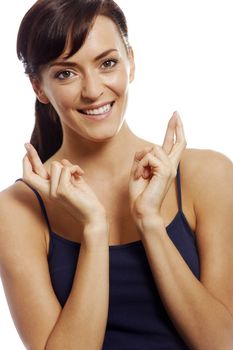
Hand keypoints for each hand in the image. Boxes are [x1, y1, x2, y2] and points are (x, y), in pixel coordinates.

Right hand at [23, 144, 106, 228]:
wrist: (94, 216)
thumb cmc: (86, 200)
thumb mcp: (75, 183)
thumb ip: (67, 173)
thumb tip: (63, 161)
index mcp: (50, 190)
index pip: (32, 177)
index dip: (27, 164)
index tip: (26, 152)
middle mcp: (48, 192)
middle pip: (32, 171)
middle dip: (31, 155)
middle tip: (26, 144)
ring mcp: (54, 192)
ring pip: (55, 165)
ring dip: (69, 166)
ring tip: (78, 174)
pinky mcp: (62, 191)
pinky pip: (66, 170)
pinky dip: (75, 169)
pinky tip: (81, 175)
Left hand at [129, 111, 186, 231]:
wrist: (142, 210)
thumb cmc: (139, 193)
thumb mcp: (137, 170)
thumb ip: (143, 157)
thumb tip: (147, 149)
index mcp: (164, 166)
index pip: (172, 145)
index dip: (173, 131)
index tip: (175, 118)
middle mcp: (171, 166)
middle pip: (177, 142)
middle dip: (175, 126)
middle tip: (175, 113)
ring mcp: (170, 169)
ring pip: (153, 148)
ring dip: (141, 161)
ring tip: (140, 175)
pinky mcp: (165, 171)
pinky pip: (148, 157)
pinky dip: (140, 166)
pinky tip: (141, 177)